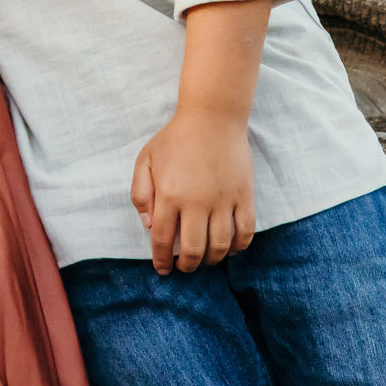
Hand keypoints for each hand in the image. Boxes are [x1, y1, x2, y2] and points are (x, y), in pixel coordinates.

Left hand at [131, 108, 256, 274]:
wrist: (212, 116)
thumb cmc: (175, 138)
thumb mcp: (145, 160)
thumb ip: (140, 193)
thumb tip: (146, 225)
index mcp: (169, 194)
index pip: (163, 240)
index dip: (162, 260)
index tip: (162, 269)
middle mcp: (196, 201)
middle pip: (193, 250)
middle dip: (187, 266)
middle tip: (184, 266)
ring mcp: (223, 199)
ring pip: (219, 246)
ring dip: (211, 260)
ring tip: (205, 259)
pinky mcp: (244, 195)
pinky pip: (245, 232)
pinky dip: (237, 247)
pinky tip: (229, 248)